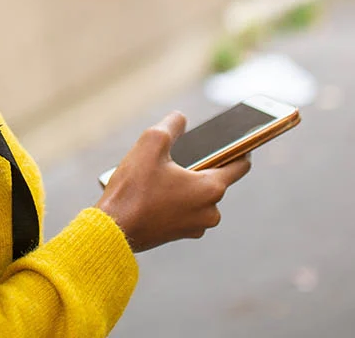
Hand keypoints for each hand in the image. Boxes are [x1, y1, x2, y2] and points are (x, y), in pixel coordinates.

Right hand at [94, 111, 251, 252]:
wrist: (112, 230)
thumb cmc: (134, 188)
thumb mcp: (151, 143)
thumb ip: (172, 125)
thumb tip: (181, 118)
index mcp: (211, 188)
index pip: (240, 164)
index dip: (242, 148)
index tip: (241, 138)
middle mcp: (210, 211)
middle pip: (215, 178)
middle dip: (198, 164)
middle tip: (175, 155)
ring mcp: (196, 226)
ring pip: (198, 194)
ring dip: (184, 182)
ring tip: (158, 174)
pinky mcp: (180, 234)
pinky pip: (186, 209)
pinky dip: (175, 198)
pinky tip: (153, 190)